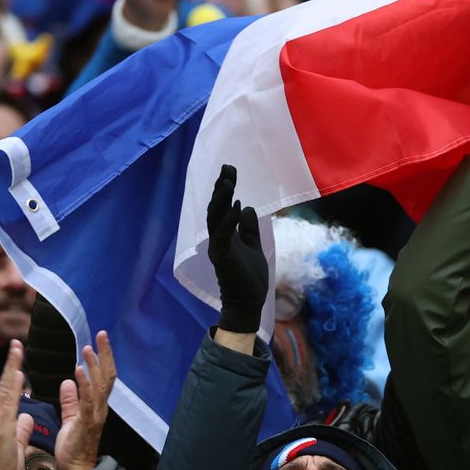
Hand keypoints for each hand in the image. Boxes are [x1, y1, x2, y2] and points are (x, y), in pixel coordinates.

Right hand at [0, 340, 33, 469]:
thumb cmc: (3, 467)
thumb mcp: (17, 444)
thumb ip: (21, 430)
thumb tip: (26, 417)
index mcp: (3, 419)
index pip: (10, 391)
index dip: (14, 373)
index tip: (20, 356)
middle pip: (4, 385)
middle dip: (11, 363)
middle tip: (17, 343)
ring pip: (4, 390)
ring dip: (10, 368)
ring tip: (17, 350)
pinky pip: (7, 404)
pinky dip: (12, 388)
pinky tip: (17, 374)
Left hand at [56, 330, 114, 469]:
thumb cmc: (73, 448)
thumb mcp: (70, 419)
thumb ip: (70, 400)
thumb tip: (68, 382)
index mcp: (97, 406)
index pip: (103, 378)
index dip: (103, 359)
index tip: (98, 341)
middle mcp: (100, 408)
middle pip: (107, 376)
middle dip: (105, 355)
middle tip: (102, 334)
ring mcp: (95, 415)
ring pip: (100, 385)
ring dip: (95, 365)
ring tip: (88, 348)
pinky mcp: (86, 423)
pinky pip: (87, 400)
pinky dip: (84, 384)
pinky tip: (79, 370)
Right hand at [206, 164, 268, 333]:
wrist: (248, 303)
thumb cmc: (250, 277)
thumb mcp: (254, 246)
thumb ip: (249, 228)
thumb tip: (247, 208)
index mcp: (226, 234)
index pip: (224, 206)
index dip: (226, 189)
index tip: (231, 170)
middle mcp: (218, 238)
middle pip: (216, 208)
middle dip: (221, 187)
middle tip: (227, 167)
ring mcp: (218, 246)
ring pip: (215, 218)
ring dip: (221, 199)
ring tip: (227, 182)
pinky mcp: (222, 256)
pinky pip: (222, 235)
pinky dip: (227, 220)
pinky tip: (235, 206)